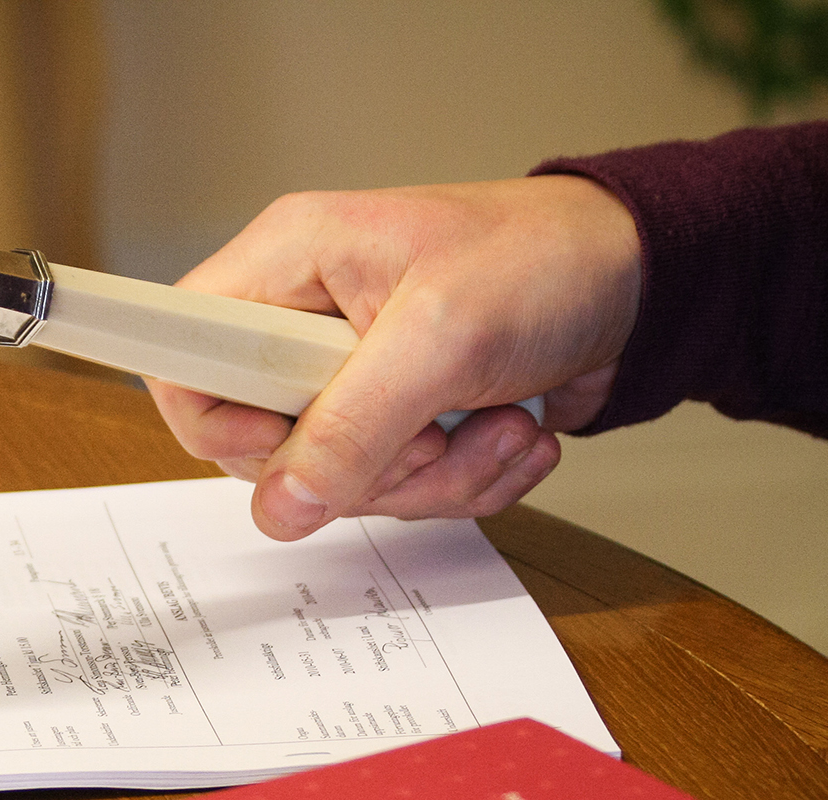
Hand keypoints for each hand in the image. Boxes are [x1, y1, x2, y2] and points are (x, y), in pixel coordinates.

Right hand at [146, 175, 640, 539]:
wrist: (645, 281)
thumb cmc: (545, 263)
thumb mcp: (444, 338)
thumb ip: (352, 427)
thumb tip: (283, 507)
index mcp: (287, 265)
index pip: (182, 358)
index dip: (221, 421)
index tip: (292, 440)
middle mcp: (303, 323)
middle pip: (263, 445)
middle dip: (362, 465)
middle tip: (432, 430)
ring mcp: (350, 376)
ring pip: (335, 481)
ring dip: (432, 477)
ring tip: (499, 424)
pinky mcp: (397, 417)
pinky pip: (394, 489)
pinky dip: (463, 481)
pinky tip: (512, 435)